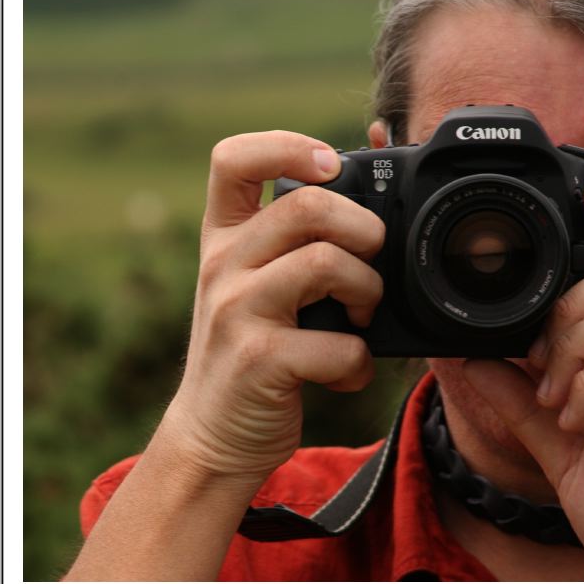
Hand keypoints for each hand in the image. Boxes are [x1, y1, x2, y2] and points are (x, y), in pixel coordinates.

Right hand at [163, 131, 384, 485]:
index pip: (233, 159)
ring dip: (369, 291)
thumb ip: (298, 244)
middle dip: (364, 229)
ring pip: (328, 263)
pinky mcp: (258, 360)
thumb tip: (368, 188)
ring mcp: (237, 310)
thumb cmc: (255, 351)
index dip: (287, 146)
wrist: (212, 437)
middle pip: (308, 206)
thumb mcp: (259, 286)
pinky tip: (346, 373)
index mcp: (225, 238)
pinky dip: (359, 363)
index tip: (330, 165)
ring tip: (363, 316)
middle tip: (371, 260)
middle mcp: (223, 265)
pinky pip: (338, 343)